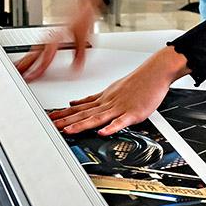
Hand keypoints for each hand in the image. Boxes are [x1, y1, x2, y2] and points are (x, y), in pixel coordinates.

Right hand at [16, 0, 103, 81]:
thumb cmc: (82, 14)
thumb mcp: (84, 36)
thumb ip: (79, 54)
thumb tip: (76, 69)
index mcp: (56, 37)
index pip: (46, 56)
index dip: (39, 68)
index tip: (31, 77)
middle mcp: (49, 36)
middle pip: (34, 53)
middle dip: (24, 65)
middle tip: (16, 75)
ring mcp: (48, 35)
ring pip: (33, 50)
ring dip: (25, 60)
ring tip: (17, 69)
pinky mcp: (50, 34)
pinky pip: (38, 46)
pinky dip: (31, 54)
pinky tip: (29, 58)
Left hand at [48, 46, 189, 135]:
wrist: (155, 72)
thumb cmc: (137, 82)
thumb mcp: (111, 89)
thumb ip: (94, 99)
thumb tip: (76, 102)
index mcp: (103, 98)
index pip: (80, 107)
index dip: (64, 113)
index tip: (50, 117)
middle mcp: (108, 102)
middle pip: (84, 113)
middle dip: (67, 120)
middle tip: (51, 126)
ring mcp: (120, 107)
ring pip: (98, 117)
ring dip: (82, 125)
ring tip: (68, 130)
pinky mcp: (133, 113)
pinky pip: (121, 121)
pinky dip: (111, 127)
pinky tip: (102, 132)